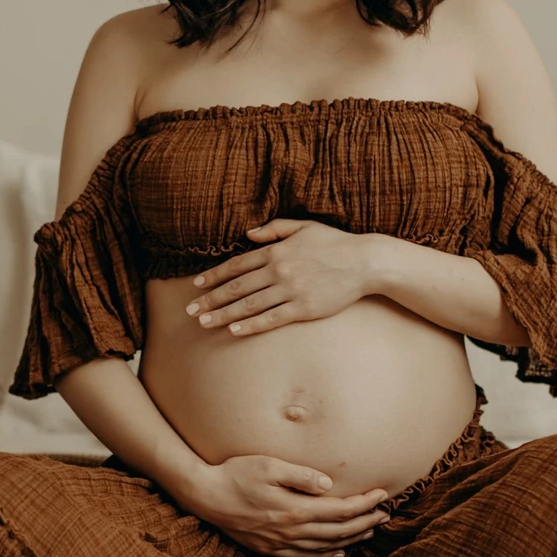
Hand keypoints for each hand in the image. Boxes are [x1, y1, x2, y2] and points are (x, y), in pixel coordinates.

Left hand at [185, 219, 373, 335]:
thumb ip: (273, 229)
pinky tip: (234, 330)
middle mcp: (279, 270)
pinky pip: (271, 318)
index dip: (215, 276)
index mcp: (276, 250)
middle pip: (237, 287)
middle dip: (211, 299)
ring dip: (223, 314)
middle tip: (191, 310)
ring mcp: (290, 290)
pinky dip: (250, 324)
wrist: (365, 262)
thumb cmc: (335, 243)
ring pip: (249, 305)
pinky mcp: (303, 308)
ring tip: (205, 323)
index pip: (237, 265)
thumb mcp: (304, 227)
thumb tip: (247, 234)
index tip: (197, 286)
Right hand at [194, 454, 391, 556]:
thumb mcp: (269, 466)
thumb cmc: (236, 474)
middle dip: (365, 522)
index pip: (339, 510)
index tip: (382, 495)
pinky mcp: (270, 549)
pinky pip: (307, 556)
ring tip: (370, 530)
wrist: (205, 496)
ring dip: (351, 538)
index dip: (364, 503)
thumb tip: (328, 484)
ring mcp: (281, 543)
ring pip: (326, 546)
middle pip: (338, 531)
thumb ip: (300, 475)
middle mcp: (291, 531)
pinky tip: (339, 551)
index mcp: (294, 509)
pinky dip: (327, 555)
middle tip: (385, 515)